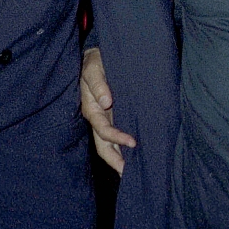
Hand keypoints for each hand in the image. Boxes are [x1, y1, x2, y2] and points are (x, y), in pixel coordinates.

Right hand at [80, 46, 134, 174]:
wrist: (98, 54)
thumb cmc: (94, 62)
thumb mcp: (93, 69)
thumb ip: (98, 84)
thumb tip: (106, 103)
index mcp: (92, 109)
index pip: (104, 131)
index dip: (117, 138)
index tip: (133, 142)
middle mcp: (99, 118)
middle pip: (104, 145)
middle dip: (115, 161)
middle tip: (129, 174)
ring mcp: (106, 118)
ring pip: (110, 143)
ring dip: (120, 157)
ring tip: (133, 171)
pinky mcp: (115, 114)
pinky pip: (118, 133)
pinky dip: (123, 145)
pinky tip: (135, 152)